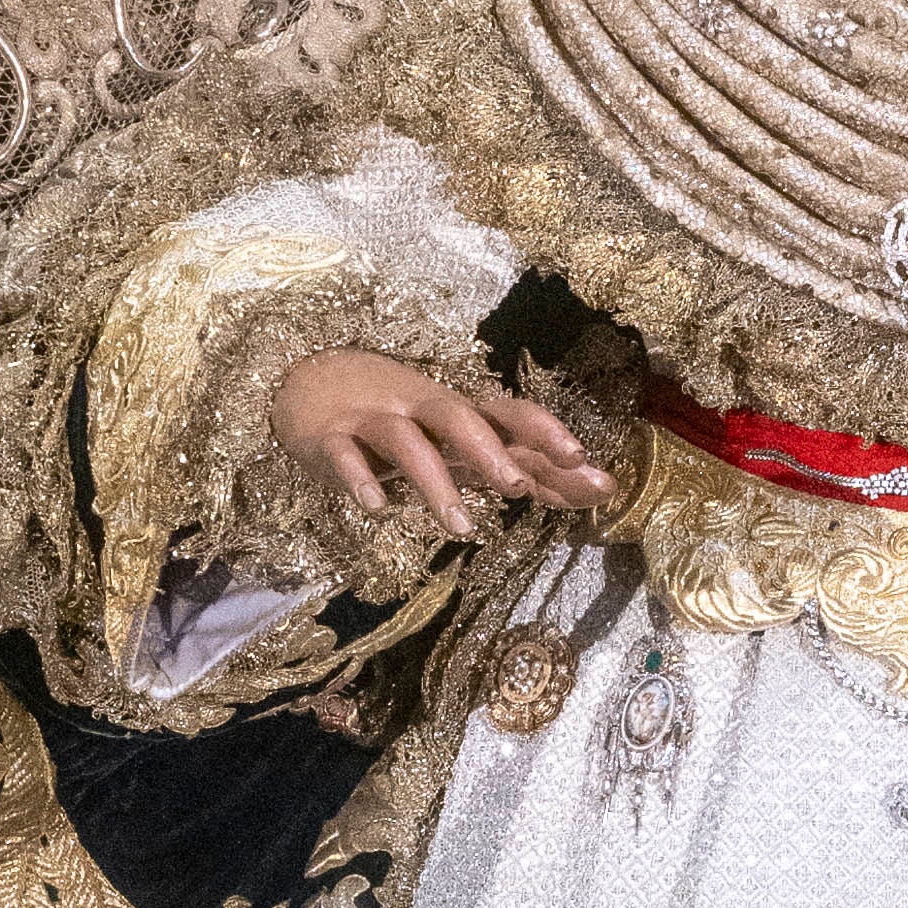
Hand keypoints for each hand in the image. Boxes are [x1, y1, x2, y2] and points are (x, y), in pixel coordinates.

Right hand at [270, 350, 612, 540]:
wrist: (307, 379)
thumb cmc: (405, 420)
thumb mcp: (464, 443)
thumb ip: (528, 469)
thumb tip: (599, 489)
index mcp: (459, 412)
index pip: (509, 416)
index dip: (546, 434)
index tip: (587, 463)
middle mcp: (421, 410)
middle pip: (460, 419)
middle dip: (491, 451)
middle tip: (519, 488)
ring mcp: (375, 421)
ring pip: (408, 444)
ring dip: (436, 484)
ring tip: (462, 528)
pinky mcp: (332, 439)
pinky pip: (346, 459)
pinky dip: (360, 481)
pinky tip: (376, 510)